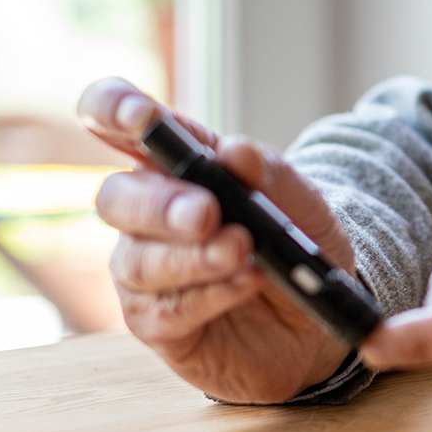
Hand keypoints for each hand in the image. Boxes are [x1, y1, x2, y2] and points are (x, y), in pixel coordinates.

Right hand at [78, 77, 355, 403]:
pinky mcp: (155, 322)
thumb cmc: (298, 247)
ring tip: (242, 251)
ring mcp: (145, 270)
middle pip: (116, 197)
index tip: (139, 116)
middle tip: (207, 213)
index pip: (118, 122)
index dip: (113, 109)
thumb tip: (233, 150)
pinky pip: (162, 311)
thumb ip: (272, 176)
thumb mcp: (305, 206)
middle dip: (160, 205)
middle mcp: (148, 213)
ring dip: (193, 256)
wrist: (318, 321)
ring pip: (138, 260)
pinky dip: (207, 295)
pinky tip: (243, 284)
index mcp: (176, 165)